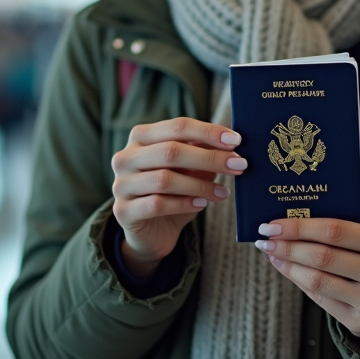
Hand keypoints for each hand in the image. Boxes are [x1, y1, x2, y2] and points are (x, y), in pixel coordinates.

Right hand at [111, 117, 246, 276]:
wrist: (152, 231)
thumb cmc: (173, 192)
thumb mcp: (190, 169)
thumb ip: (203, 152)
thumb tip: (231, 142)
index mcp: (141, 137)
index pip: (177, 127)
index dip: (208, 132)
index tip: (236, 140)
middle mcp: (126, 157)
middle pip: (171, 151)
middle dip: (210, 158)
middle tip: (239, 165)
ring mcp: (121, 184)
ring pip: (165, 179)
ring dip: (200, 185)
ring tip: (223, 192)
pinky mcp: (123, 211)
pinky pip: (157, 204)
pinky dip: (184, 204)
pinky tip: (202, 205)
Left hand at [255, 218, 359, 336]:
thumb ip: (342, 233)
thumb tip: (293, 225)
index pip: (336, 230)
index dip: (301, 226)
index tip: (275, 223)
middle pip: (323, 256)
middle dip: (289, 245)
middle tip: (266, 238)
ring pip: (318, 280)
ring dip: (289, 265)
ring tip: (272, 253)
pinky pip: (320, 298)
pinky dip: (298, 281)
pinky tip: (287, 269)